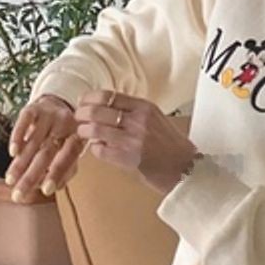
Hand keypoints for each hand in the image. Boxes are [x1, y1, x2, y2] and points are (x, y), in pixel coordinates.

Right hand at [5, 94, 82, 200]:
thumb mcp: (69, 150)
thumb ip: (64, 170)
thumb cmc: (63, 135)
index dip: (57, 174)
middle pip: (47, 153)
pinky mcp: (34, 108)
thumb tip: (51, 188)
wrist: (57, 103)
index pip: (68, 159)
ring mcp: (49, 116)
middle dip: (32, 175)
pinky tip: (12, 152)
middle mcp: (65, 126)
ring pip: (33, 141)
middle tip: (19, 194)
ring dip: (21, 162)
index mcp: (77, 139)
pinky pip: (25, 120)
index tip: (46, 191)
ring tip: (10, 180)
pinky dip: (18, 136)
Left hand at [75, 90, 197, 194]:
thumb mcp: (156, 119)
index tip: (82, 102)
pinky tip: (99, 149)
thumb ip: (133, 111)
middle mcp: (138, 120)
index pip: (108, 95)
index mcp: (144, 107)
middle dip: (81, 114)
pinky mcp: (129, 158)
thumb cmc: (171, 145)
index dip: (89, 98)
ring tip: (84, 133)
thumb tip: (105, 107)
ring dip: (85, 131)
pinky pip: (101, 150)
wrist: (186, 168)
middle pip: (97, 111)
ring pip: (95, 129)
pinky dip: (95, 148)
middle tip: (78, 118)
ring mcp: (133, 140)